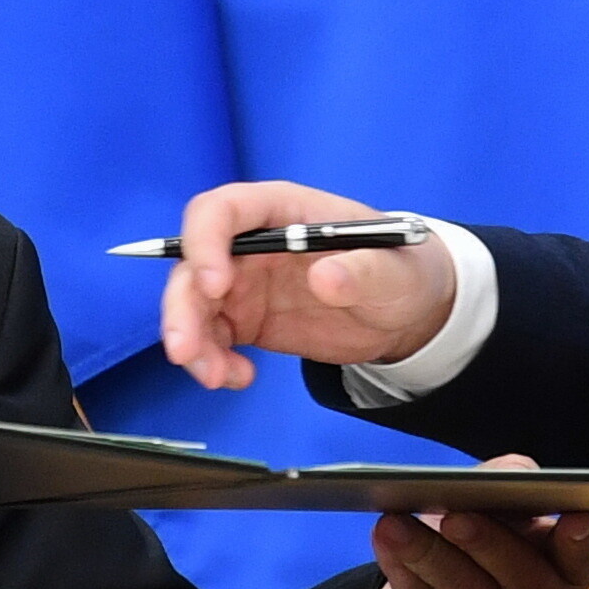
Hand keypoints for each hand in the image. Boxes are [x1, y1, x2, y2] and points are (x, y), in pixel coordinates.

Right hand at [158, 180, 456, 392]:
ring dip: (190, 340)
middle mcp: (252, 243)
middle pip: (193, 262)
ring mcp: (245, 283)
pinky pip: (211, 338)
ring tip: (215, 377)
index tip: (215, 285)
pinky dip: (212, 361)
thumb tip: (325, 277)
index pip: (223, 210)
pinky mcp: (247, 320)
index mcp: (284, 211)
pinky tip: (239, 378)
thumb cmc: (402, 270)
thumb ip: (365, 270)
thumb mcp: (396, 270)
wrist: (406, 312)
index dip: (206, 242)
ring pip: (193, 304)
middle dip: (182, 305)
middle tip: (186, 350)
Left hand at [363, 457, 588, 588]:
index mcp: (568, 576)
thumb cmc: (475, 549)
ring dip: (430, 556)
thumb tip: (514, 473)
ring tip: (396, 524)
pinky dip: (406, 575)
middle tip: (454, 516)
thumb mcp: (496, 514)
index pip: (580, 559)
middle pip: (524, 581)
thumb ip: (509, 486)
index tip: (575, 518)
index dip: (580, 542)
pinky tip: (386, 545)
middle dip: (487, 544)